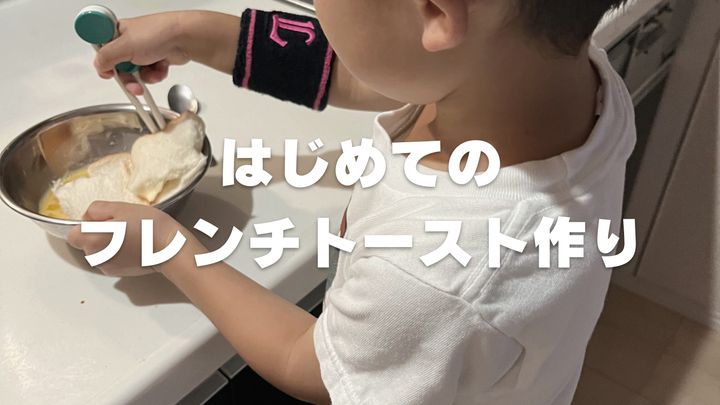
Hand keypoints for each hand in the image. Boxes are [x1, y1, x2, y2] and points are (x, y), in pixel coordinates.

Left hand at [67, 201, 195, 276]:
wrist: (171, 248)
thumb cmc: (148, 226)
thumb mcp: (120, 206)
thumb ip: (96, 209)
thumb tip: (89, 218)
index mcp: (92, 240)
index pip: (73, 234)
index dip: (87, 226)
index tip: (104, 221)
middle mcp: (96, 257)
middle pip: (87, 243)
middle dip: (99, 234)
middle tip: (122, 226)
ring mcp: (107, 267)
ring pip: (99, 251)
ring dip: (109, 244)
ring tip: (130, 236)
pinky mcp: (118, 273)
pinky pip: (110, 259)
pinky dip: (118, 253)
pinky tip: (134, 246)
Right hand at [93, 11, 240, 95]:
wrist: (184, 38)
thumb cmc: (157, 34)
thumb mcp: (124, 46)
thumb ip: (106, 57)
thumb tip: (99, 66)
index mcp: (116, 32)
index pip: (100, 48)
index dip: (103, 61)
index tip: (109, 72)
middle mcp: (128, 41)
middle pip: (118, 66)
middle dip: (127, 78)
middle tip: (132, 84)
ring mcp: (143, 50)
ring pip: (135, 73)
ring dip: (143, 78)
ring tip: (150, 74)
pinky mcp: (156, 58)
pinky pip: (150, 74)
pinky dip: (155, 74)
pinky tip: (160, 69)